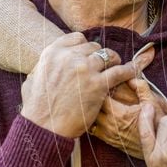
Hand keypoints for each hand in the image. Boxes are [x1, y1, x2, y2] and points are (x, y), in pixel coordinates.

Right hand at [20, 32, 143, 137]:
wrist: (43, 128)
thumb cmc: (36, 109)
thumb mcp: (33, 79)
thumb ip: (44, 66)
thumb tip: (52, 62)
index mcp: (52, 53)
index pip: (78, 38)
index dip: (86, 46)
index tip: (89, 54)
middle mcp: (69, 57)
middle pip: (95, 47)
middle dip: (100, 56)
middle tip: (102, 67)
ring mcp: (85, 69)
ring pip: (109, 56)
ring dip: (114, 61)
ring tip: (117, 68)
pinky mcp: (98, 84)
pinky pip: (121, 71)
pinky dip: (129, 70)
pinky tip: (133, 72)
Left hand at [93, 77, 166, 158]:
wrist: (160, 147)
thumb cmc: (158, 124)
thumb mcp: (153, 103)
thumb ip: (141, 88)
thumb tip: (131, 78)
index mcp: (120, 114)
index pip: (101, 96)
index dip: (102, 86)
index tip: (106, 81)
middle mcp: (111, 125)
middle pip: (93, 107)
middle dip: (94, 97)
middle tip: (99, 89)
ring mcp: (108, 134)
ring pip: (91, 119)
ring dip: (93, 110)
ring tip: (97, 101)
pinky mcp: (109, 141)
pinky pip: (93, 130)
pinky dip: (94, 121)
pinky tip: (100, 114)